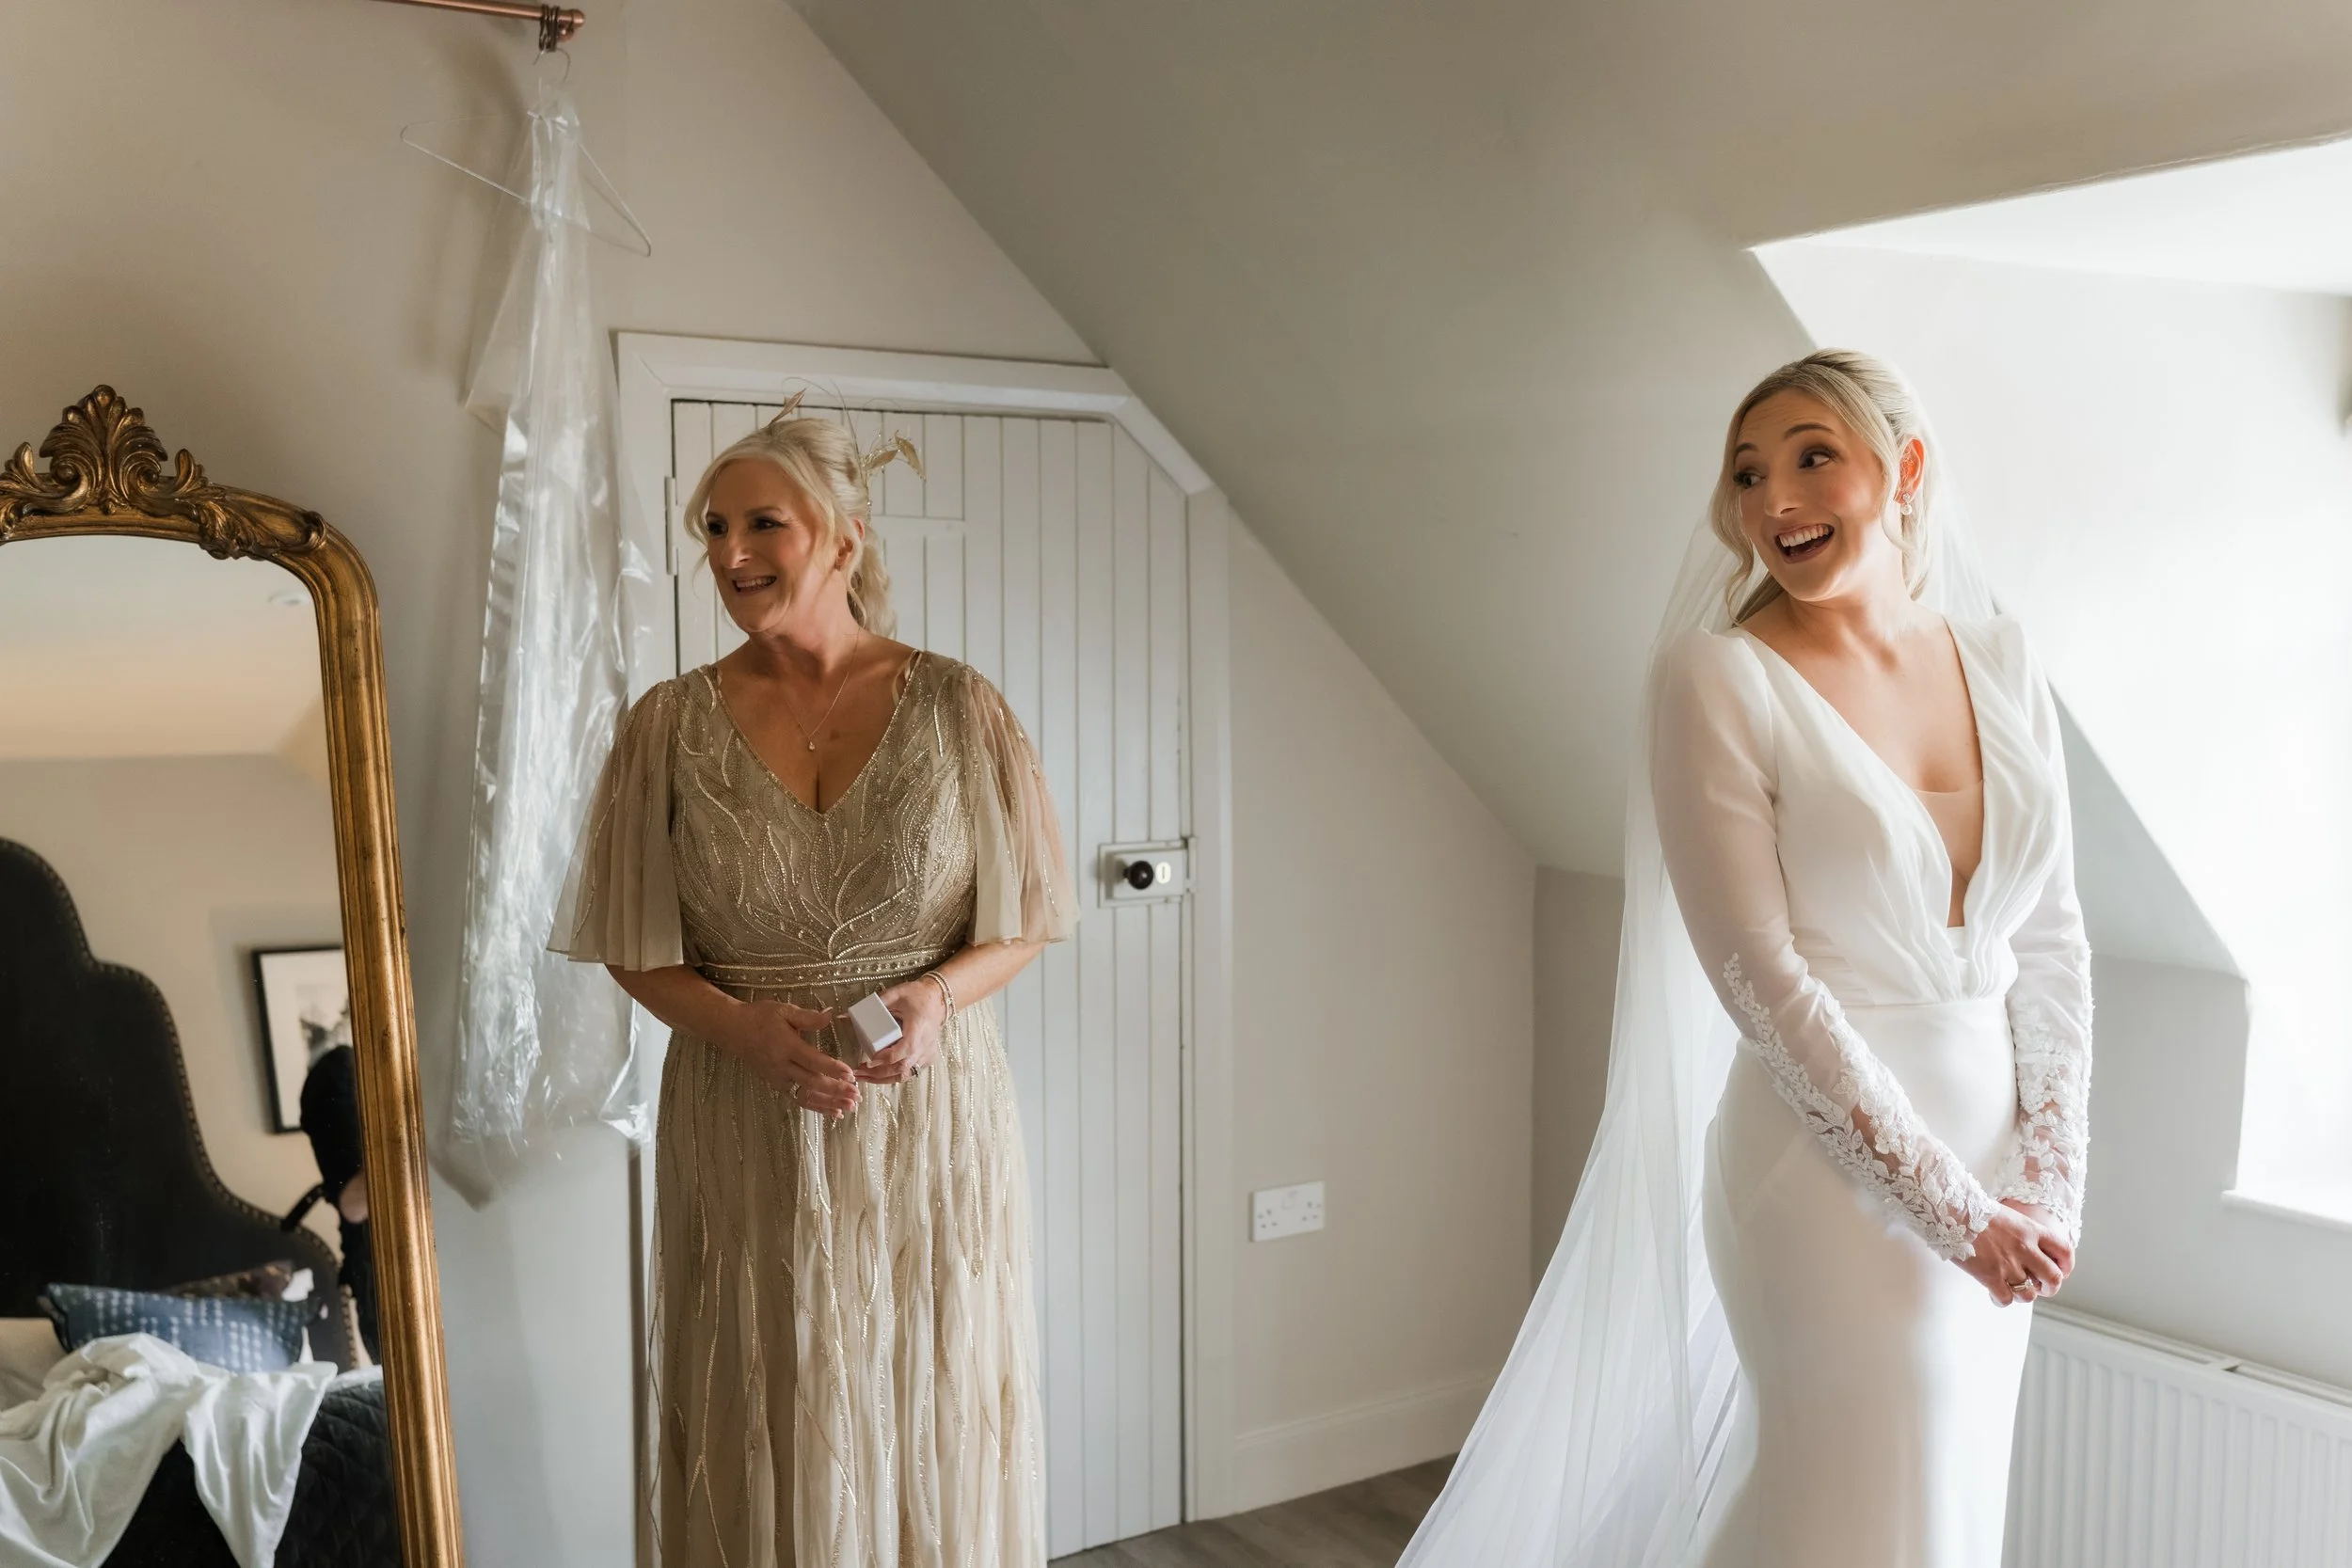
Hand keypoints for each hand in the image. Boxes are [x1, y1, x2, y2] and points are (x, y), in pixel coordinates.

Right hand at [731, 1000, 859, 1117]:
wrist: (733, 1031)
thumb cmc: (760, 1017)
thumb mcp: (784, 1010)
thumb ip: (808, 1016)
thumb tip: (830, 1014)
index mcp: (786, 1046)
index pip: (813, 1061)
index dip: (832, 1069)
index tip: (850, 1074)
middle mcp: (782, 1066)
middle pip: (812, 1082)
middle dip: (835, 1090)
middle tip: (856, 1095)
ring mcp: (779, 1078)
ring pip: (806, 1095)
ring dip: (829, 1103)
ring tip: (849, 1107)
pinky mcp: (777, 1085)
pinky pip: (799, 1098)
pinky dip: (817, 1106)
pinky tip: (833, 1111)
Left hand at [854, 977, 945, 1084]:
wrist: (938, 999)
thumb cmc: (918, 995)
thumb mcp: (897, 993)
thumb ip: (875, 1003)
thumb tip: (846, 1014)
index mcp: (918, 1028)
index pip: (903, 1050)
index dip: (885, 1059)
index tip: (868, 1062)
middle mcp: (925, 1044)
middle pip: (902, 1067)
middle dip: (878, 1074)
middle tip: (859, 1072)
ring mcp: (927, 1053)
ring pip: (906, 1074)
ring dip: (884, 1079)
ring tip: (866, 1077)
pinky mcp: (927, 1057)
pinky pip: (910, 1072)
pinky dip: (894, 1075)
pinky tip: (880, 1073)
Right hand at [1956, 1203, 2066, 1306]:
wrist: (1950, 1210)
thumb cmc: (1973, 1209)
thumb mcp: (2008, 1216)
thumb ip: (2022, 1233)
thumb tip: (2026, 1247)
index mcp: (2031, 1230)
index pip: (2064, 1251)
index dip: (2066, 1265)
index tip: (2061, 1271)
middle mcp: (2025, 1249)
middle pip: (2053, 1279)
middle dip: (2050, 1288)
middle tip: (2041, 1287)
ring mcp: (2008, 1265)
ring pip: (2029, 1294)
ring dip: (2024, 1295)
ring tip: (2014, 1289)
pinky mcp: (1990, 1276)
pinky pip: (2005, 1299)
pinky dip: (2001, 1300)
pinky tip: (1995, 1294)